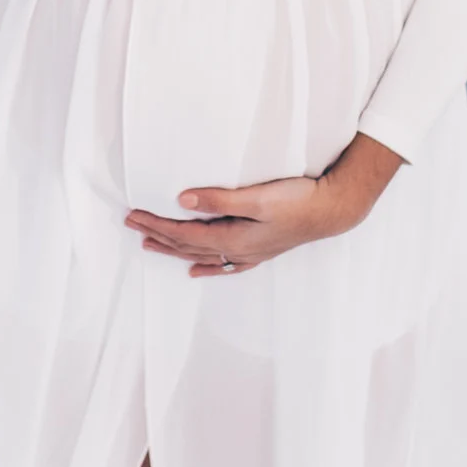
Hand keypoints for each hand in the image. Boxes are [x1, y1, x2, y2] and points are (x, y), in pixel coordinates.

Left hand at [129, 134, 402, 276]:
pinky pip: (226, 263)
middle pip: (188, 245)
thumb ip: (220, 200)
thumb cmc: (299, 200)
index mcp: (233, 237)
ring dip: (175, 249)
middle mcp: (238, 249)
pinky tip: (197, 269)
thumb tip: (183, 201)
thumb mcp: (258, 197)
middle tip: (133, 225)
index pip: (184, 232)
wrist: (334, 210)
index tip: (133, 215)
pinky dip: (208, 266)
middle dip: (159, 235)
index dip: (157, 224)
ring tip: (152, 245)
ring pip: (203, 254)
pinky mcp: (262, 248)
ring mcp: (250, 251)